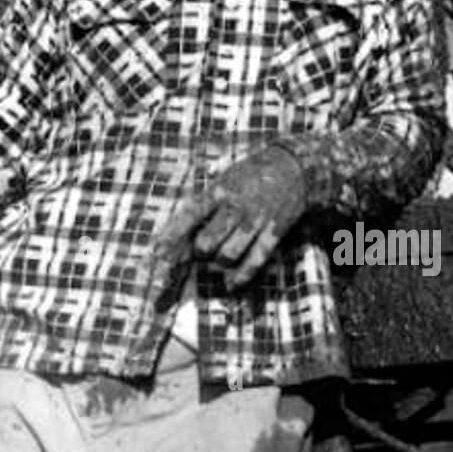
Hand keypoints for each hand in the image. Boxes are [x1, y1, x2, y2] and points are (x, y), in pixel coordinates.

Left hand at [151, 146, 307, 296]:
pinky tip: (232, 284)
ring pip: (227, 256)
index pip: (189, 216)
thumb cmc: (252, 173)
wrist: (294, 168)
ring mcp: (255, 222)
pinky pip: (255, 261)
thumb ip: (206, 202)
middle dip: (199, 252)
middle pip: (206, 243)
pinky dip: (241, 277)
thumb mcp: (225, 178)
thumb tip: (183, 232)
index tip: (158, 253)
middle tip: (201, 250)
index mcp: (219, 191)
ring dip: (218, 263)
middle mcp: (235, 208)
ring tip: (218, 259)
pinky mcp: (273, 233)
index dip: (172, 236)